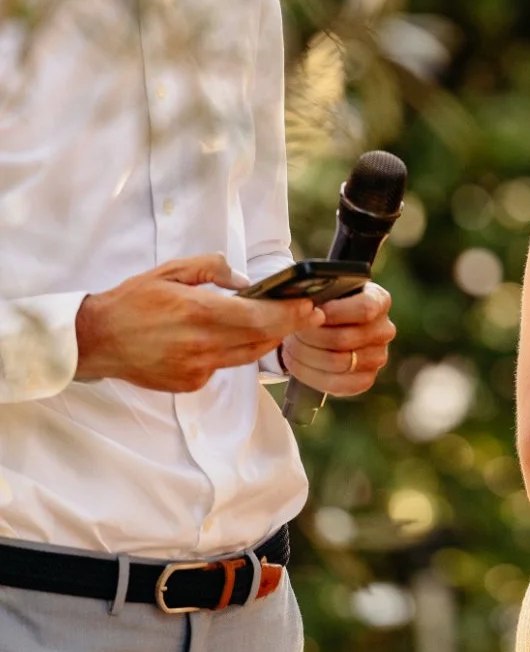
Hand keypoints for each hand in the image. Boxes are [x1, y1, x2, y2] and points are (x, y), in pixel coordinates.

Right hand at [75, 255, 323, 392]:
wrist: (98, 339)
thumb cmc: (134, 300)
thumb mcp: (171, 270)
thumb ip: (212, 269)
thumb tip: (245, 282)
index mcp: (198, 312)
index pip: (259, 317)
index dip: (290, 314)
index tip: (310, 307)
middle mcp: (202, 344)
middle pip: (261, 339)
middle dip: (288, 326)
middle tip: (309, 314)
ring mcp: (197, 368)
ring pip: (247, 356)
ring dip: (267, 340)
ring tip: (281, 324)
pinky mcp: (191, 383)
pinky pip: (224, 366)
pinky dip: (233, 351)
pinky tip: (232, 338)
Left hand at [281, 282, 394, 396]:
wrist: (321, 329)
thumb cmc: (321, 306)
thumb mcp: (323, 291)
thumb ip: (318, 294)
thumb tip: (305, 306)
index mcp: (379, 301)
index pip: (365, 309)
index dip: (334, 312)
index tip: (311, 312)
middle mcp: (384, 330)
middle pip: (345, 339)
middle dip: (310, 336)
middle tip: (292, 331)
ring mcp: (378, 357)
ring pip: (338, 362)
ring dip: (306, 355)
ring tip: (291, 346)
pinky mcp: (366, 379)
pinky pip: (337, 384)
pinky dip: (310, 375)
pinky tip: (298, 363)